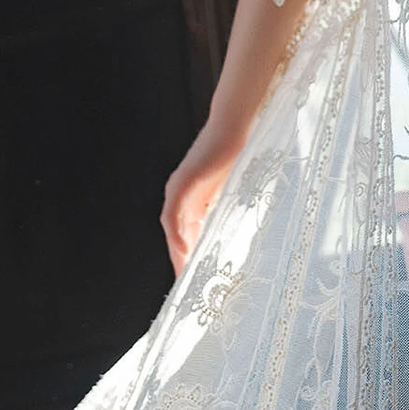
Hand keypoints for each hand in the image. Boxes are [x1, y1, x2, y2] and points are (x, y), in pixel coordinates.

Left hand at [160, 122, 242, 278]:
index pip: (185, 232)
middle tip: (187, 284)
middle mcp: (178, 194)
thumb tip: (234, 229)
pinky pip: (174, 215)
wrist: (234, 126)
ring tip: (183, 273)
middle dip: (180, 259)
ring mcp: (177, 188)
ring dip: (176, 251)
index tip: (194, 276)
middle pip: (175, 234)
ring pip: (172, 228)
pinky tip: (184, 249)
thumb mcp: (231, 187)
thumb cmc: (236, 152)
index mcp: (191, 196)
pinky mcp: (181, 182)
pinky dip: (177, 234)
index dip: (188, 254)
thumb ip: (226, 206)